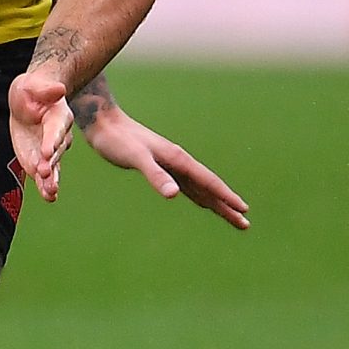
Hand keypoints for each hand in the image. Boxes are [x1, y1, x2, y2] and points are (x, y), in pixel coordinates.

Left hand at [8, 70, 73, 203]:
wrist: (30, 100)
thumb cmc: (33, 90)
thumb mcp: (34, 86)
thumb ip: (46, 90)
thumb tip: (59, 89)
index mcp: (58, 118)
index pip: (55, 131)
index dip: (52, 141)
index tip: (47, 152)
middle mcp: (58, 137)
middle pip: (56, 152)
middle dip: (50, 163)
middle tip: (44, 173)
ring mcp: (50, 150)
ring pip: (53, 167)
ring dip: (51, 180)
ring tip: (50, 192)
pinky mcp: (41, 160)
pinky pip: (45, 175)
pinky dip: (46, 186)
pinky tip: (48, 197)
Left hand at [78, 102, 250, 230]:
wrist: (103, 124)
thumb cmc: (117, 140)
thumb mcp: (136, 158)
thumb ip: (155, 175)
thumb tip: (175, 195)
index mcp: (178, 159)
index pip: (208, 182)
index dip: (225, 197)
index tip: (243, 210)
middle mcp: (179, 162)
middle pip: (209, 188)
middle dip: (227, 206)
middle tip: (245, 225)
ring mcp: (171, 165)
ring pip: (200, 189)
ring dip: (216, 203)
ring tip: (232, 217)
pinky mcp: (161, 168)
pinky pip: (188, 186)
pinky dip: (199, 196)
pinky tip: (202, 202)